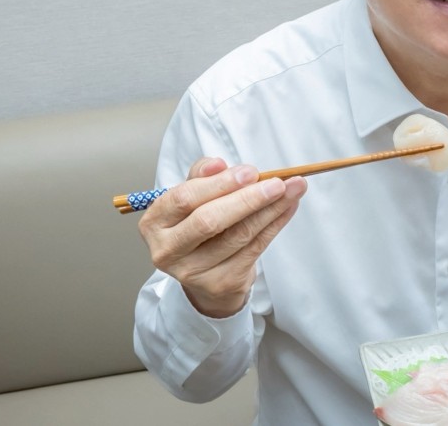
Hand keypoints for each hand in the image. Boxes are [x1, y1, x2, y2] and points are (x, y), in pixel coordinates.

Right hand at [138, 157, 306, 317]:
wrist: (204, 272)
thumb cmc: (197, 225)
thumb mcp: (192, 197)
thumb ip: (203, 176)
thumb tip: (218, 164)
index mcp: (155, 223)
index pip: (183, 199)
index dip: (218, 184)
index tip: (250, 172)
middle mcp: (168, 250)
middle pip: (209, 221)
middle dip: (247, 199)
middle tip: (277, 182)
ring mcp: (193, 272)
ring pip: (238, 235)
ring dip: (271, 209)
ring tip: (292, 189)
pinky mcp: (221, 283)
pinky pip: (254, 248)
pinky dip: (275, 224)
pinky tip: (288, 207)